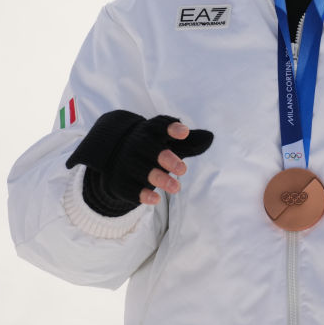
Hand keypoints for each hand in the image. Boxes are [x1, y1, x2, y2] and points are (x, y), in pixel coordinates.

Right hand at [66, 111, 213, 214]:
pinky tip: (156, 199)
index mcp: (150, 131)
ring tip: (176, 187)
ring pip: (142, 170)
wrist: (113, 155)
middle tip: (183, 169)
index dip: (172, 128)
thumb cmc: (151, 146)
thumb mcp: (166, 140)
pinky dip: (142, 194)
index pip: (160, 125)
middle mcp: (136, 144)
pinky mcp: (121, 180)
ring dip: (159, 179)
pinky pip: (130, 188)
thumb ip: (188, 140)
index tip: (184, 133)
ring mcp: (126, 163)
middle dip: (167, 159)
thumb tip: (209, 138)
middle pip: (150, 149)